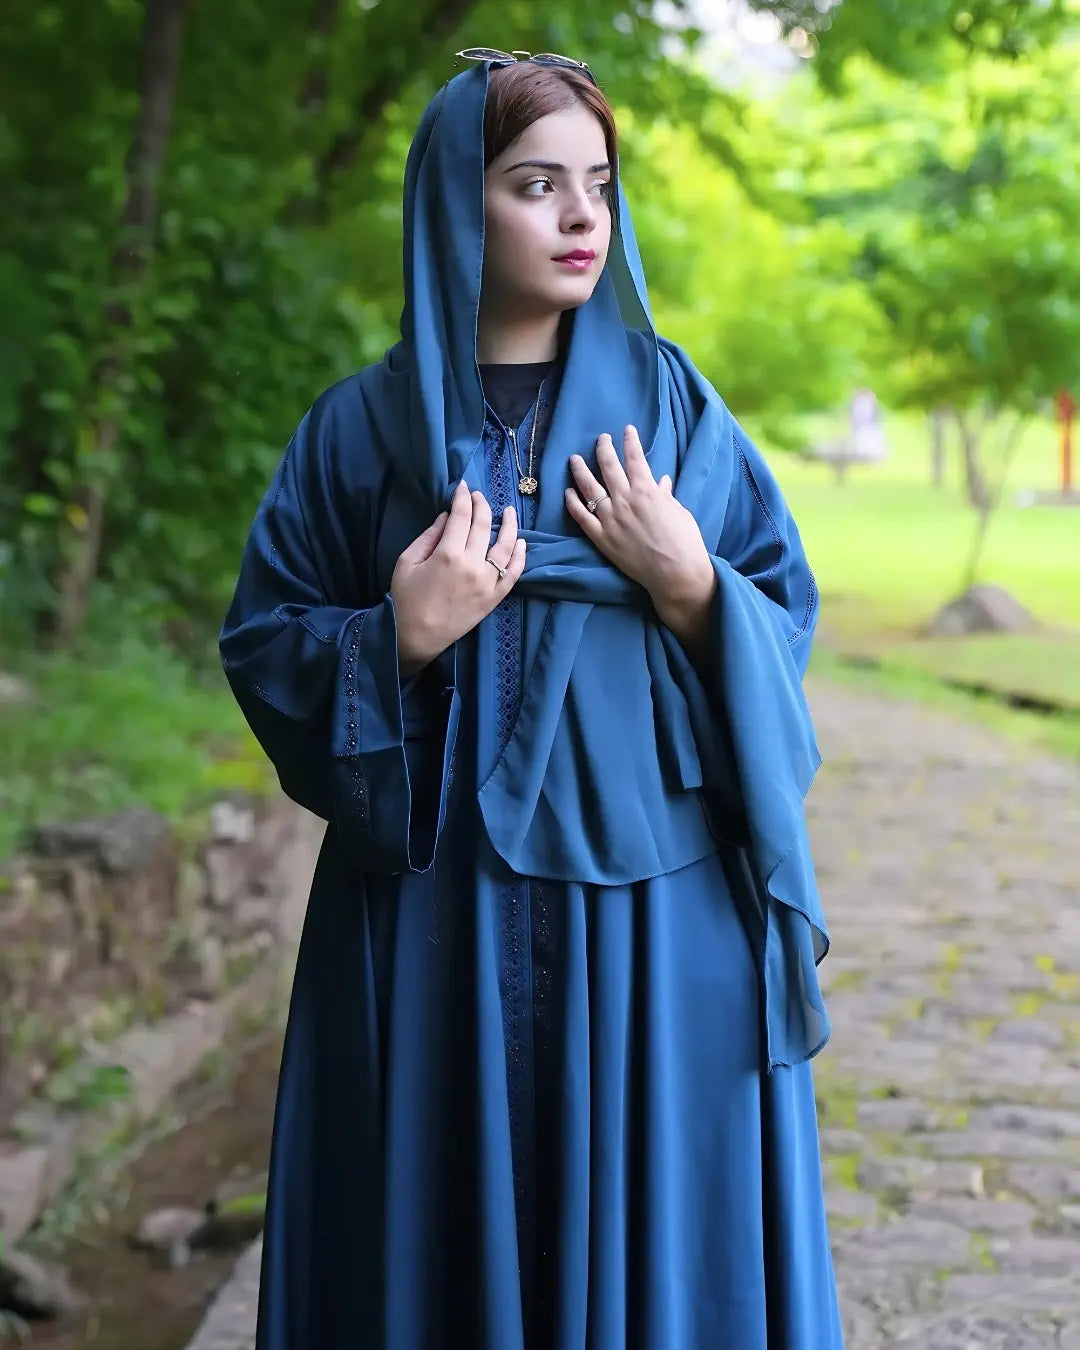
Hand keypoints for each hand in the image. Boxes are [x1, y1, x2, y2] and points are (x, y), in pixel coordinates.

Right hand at [390, 482, 524, 674]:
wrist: (417, 637)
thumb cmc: (406, 599)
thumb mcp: (407, 562)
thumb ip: (429, 536)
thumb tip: (447, 517)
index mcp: (448, 554)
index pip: (461, 516)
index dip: (463, 497)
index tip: (463, 487)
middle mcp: (472, 565)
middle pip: (483, 526)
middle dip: (482, 505)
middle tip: (479, 495)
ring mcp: (487, 582)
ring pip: (506, 546)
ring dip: (509, 525)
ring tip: (509, 511)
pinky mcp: (495, 597)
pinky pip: (513, 573)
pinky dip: (520, 556)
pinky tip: (521, 543)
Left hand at [565, 426, 714, 617]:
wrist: (675, 574)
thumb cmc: (684, 542)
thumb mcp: (678, 511)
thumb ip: (665, 495)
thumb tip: (661, 481)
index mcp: (646, 491)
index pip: (634, 458)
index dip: (630, 441)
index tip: (626, 430)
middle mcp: (624, 500)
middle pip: (608, 466)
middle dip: (603, 448)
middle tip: (600, 438)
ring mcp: (610, 519)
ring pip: (589, 487)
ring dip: (580, 470)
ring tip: (574, 458)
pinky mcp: (601, 538)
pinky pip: (581, 516)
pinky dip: (573, 503)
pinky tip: (568, 492)